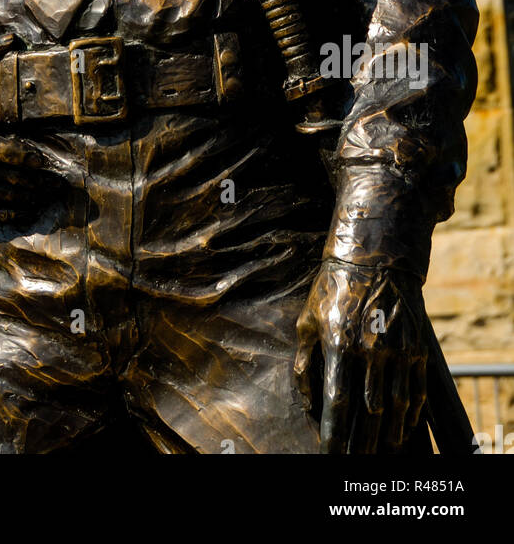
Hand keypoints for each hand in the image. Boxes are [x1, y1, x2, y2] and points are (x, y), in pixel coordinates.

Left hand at [294, 258, 426, 452]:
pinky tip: (402, 429)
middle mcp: (370, 350)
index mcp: (339, 343)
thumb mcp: (307, 319)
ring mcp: (397, 349)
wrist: (374, 256)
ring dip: (388, 434)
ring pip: (396, 406)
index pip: (337, 402)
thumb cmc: (332, 288)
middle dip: (361, 442)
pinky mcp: (415, 346)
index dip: (334, 433)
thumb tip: (308, 401)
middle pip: (368, 412)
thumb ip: (304, 362)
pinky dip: (410, 415)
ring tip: (380, 453)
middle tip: (355, 462)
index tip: (329, 455)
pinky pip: (416, 389)